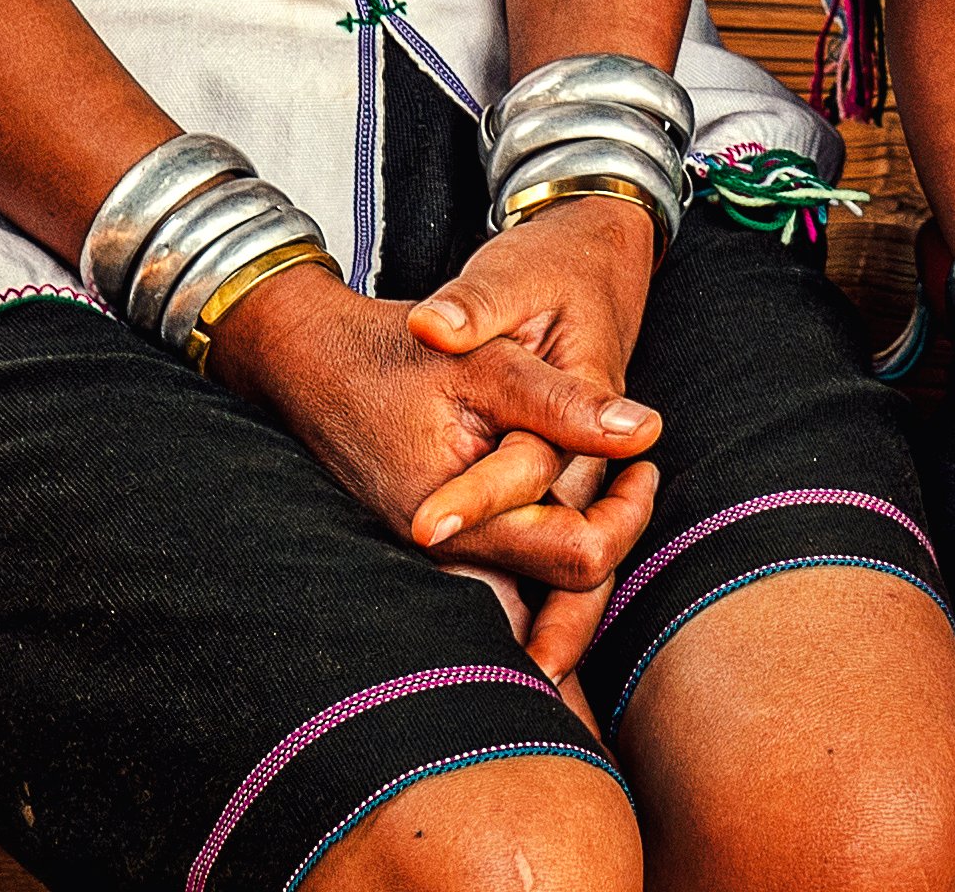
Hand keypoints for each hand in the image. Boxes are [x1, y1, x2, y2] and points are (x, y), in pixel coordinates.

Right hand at [213, 218, 668, 667]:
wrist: (308, 362)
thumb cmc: (396, 355)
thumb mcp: (489, 364)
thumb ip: (563, 404)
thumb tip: (646, 430)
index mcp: (468, 522)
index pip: (582, 563)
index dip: (629, 518)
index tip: (642, 465)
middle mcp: (449, 559)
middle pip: (561, 600)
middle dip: (613, 545)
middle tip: (635, 479)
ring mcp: (435, 558)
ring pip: (532, 595)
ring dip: (579, 555)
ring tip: (609, 491)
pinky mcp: (430, 545)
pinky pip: (499, 577)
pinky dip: (540, 557)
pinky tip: (560, 509)